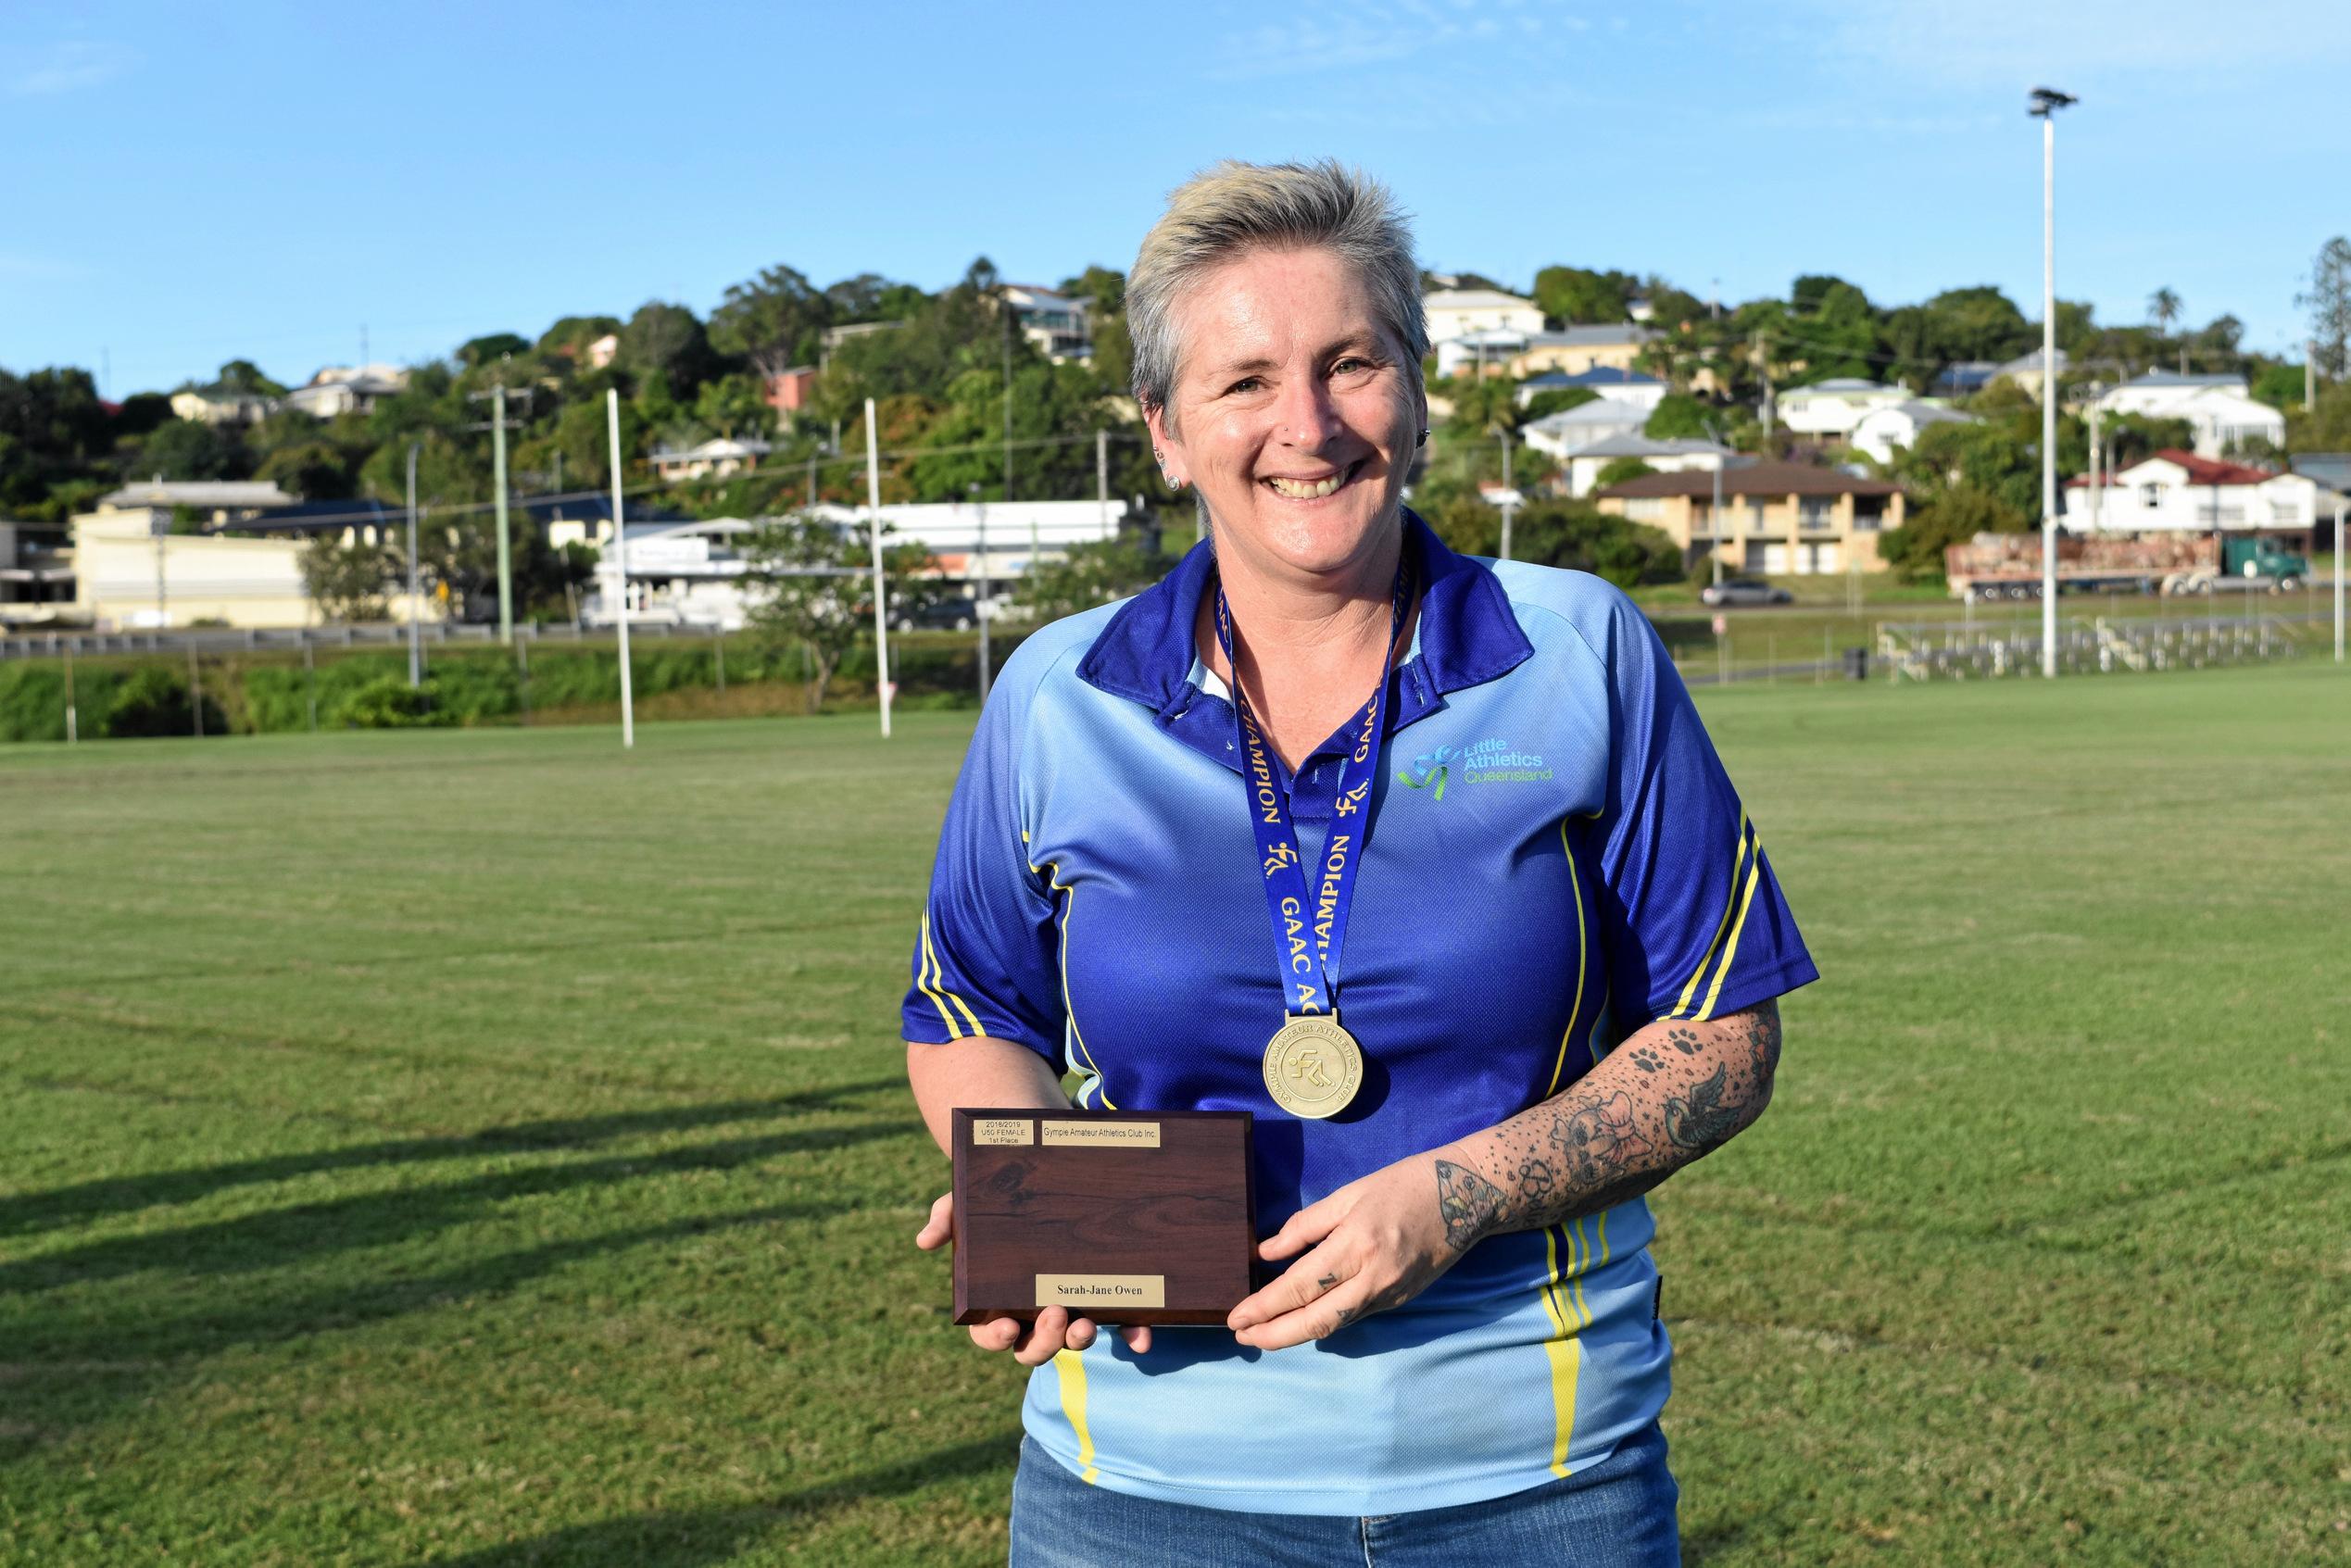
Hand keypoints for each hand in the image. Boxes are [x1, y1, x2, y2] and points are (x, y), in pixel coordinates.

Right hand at [914, 1193, 1152, 1360]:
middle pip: (1033, 1348)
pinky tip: (1141, 1336)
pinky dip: (1131, 1335)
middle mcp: (1032, 1314)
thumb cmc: (995, 1202)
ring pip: (1071, 1341)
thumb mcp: (967, 1203)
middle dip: (1043, 1341)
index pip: (990, 1333)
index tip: (1005, 1327)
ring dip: (1079, 1340)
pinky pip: (1119, 1325)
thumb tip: (924, 1240)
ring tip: (1085, 1323)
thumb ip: (946, 1218)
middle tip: (1055, 1315)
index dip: (995, 1337)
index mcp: (996, 1302)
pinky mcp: (1103, 1297)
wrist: (1040, 1180)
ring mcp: (1069, 1309)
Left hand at [1224, 1151, 1467, 1350]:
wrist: (1468, 1196)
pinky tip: (1304, 1318)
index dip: (1264, 1307)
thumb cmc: (1405, 1184)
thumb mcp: (1350, 1194)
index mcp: (1357, 1245)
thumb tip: (1267, 1253)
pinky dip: (1325, 1321)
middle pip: (1315, 1322)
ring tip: (1263, 1332)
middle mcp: (1374, 1278)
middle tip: (1242, 1337)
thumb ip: (1306, 1226)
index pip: (1299, 1288)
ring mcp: (1391, 1294)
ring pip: (1335, 1326)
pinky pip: (1355, 1317)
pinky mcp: (1401, 1300)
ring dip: (1296, 1333)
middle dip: (1274, 1336)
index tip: (1236, 1318)